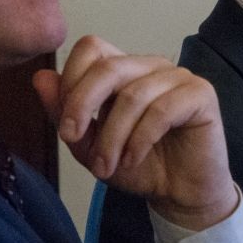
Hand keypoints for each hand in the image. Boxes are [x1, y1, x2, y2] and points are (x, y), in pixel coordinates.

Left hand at [32, 35, 237, 230]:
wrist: (181, 194)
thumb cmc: (141, 167)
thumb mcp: (90, 146)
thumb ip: (66, 114)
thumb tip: (41, 78)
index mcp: (125, 70)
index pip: (92, 48)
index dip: (71, 80)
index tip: (66, 126)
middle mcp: (152, 66)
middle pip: (108, 66)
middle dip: (82, 104)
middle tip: (73, 140)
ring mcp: (179, 77)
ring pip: (133, 94)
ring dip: (112, 136)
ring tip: (106, 167)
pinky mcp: (201, 95)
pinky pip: (162, 109)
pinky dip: (140, 139)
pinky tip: (133, 159)